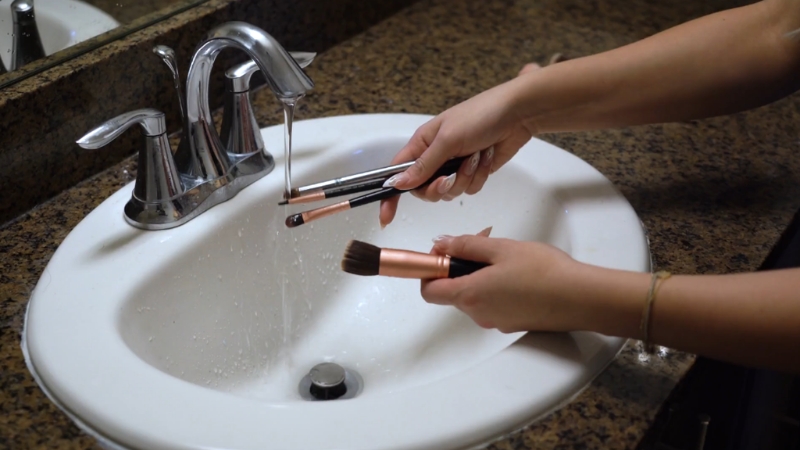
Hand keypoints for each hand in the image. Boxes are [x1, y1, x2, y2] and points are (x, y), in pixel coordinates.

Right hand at [378, 78, 534, 226]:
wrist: (518, 114)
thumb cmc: (480, 116)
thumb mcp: (447, 140)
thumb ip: (423, 166)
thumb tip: (397, 184)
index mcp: (422, 144)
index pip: (398, 173)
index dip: (391, 195)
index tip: (386, 216)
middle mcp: (435, 157)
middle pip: (424, 190)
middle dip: (438, 188)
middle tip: (449, 179)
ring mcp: (455, 166)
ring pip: (449, 193)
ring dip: (464, 178)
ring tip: (476, 156)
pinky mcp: (473, 173)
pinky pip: (469, 189)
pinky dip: (478, 176)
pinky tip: (487, 156)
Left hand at [422, 234, 585, 332]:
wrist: (581, 298)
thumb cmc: (545, 272)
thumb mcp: (501, 248)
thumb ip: (466, 245)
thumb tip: (441, 244)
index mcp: (469, 295)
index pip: (429, 290)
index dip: (430, 269)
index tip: (443, 252)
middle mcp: (478, 314)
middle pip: (452, 292)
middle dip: (459, 267)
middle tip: (481, 246)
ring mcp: (495, 322)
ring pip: (474, 296)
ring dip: (480, 276)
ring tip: (505, 257)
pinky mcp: (512, 324)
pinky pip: (492, 304)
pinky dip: (496, 288)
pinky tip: (518, 273)